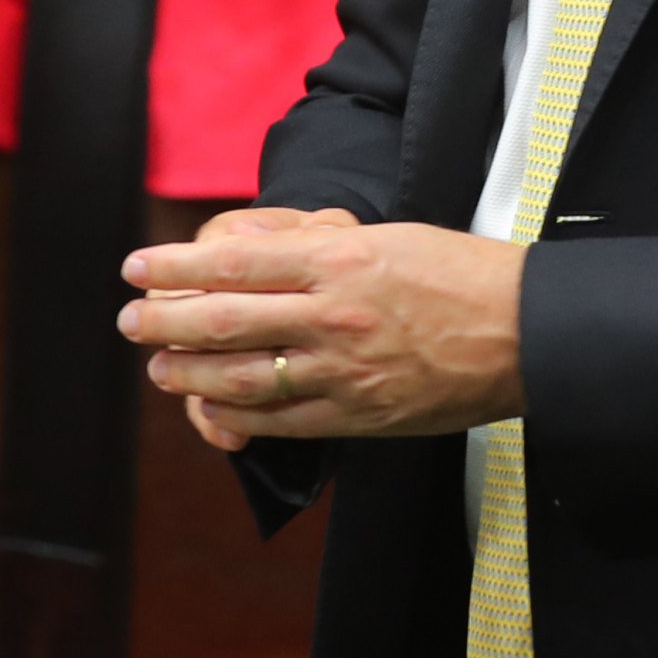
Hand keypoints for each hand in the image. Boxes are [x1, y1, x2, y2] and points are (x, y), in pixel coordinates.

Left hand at [126, 208, 523, 448]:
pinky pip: (278, 421)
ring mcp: (342, 371)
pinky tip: (210, 406)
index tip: (137, 267)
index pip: (232, 262)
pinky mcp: (356, 416)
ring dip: (186, 372)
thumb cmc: (460, 274)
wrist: (525, 332)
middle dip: (163, 322)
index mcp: (340, 260)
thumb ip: (315, 242)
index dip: (173, 267)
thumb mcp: (386, 236)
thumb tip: (248, 244)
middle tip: (131, 321)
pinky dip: (234, 416)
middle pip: (221, 320)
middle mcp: (332, 315)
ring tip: (159, 367)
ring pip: (239, 376)